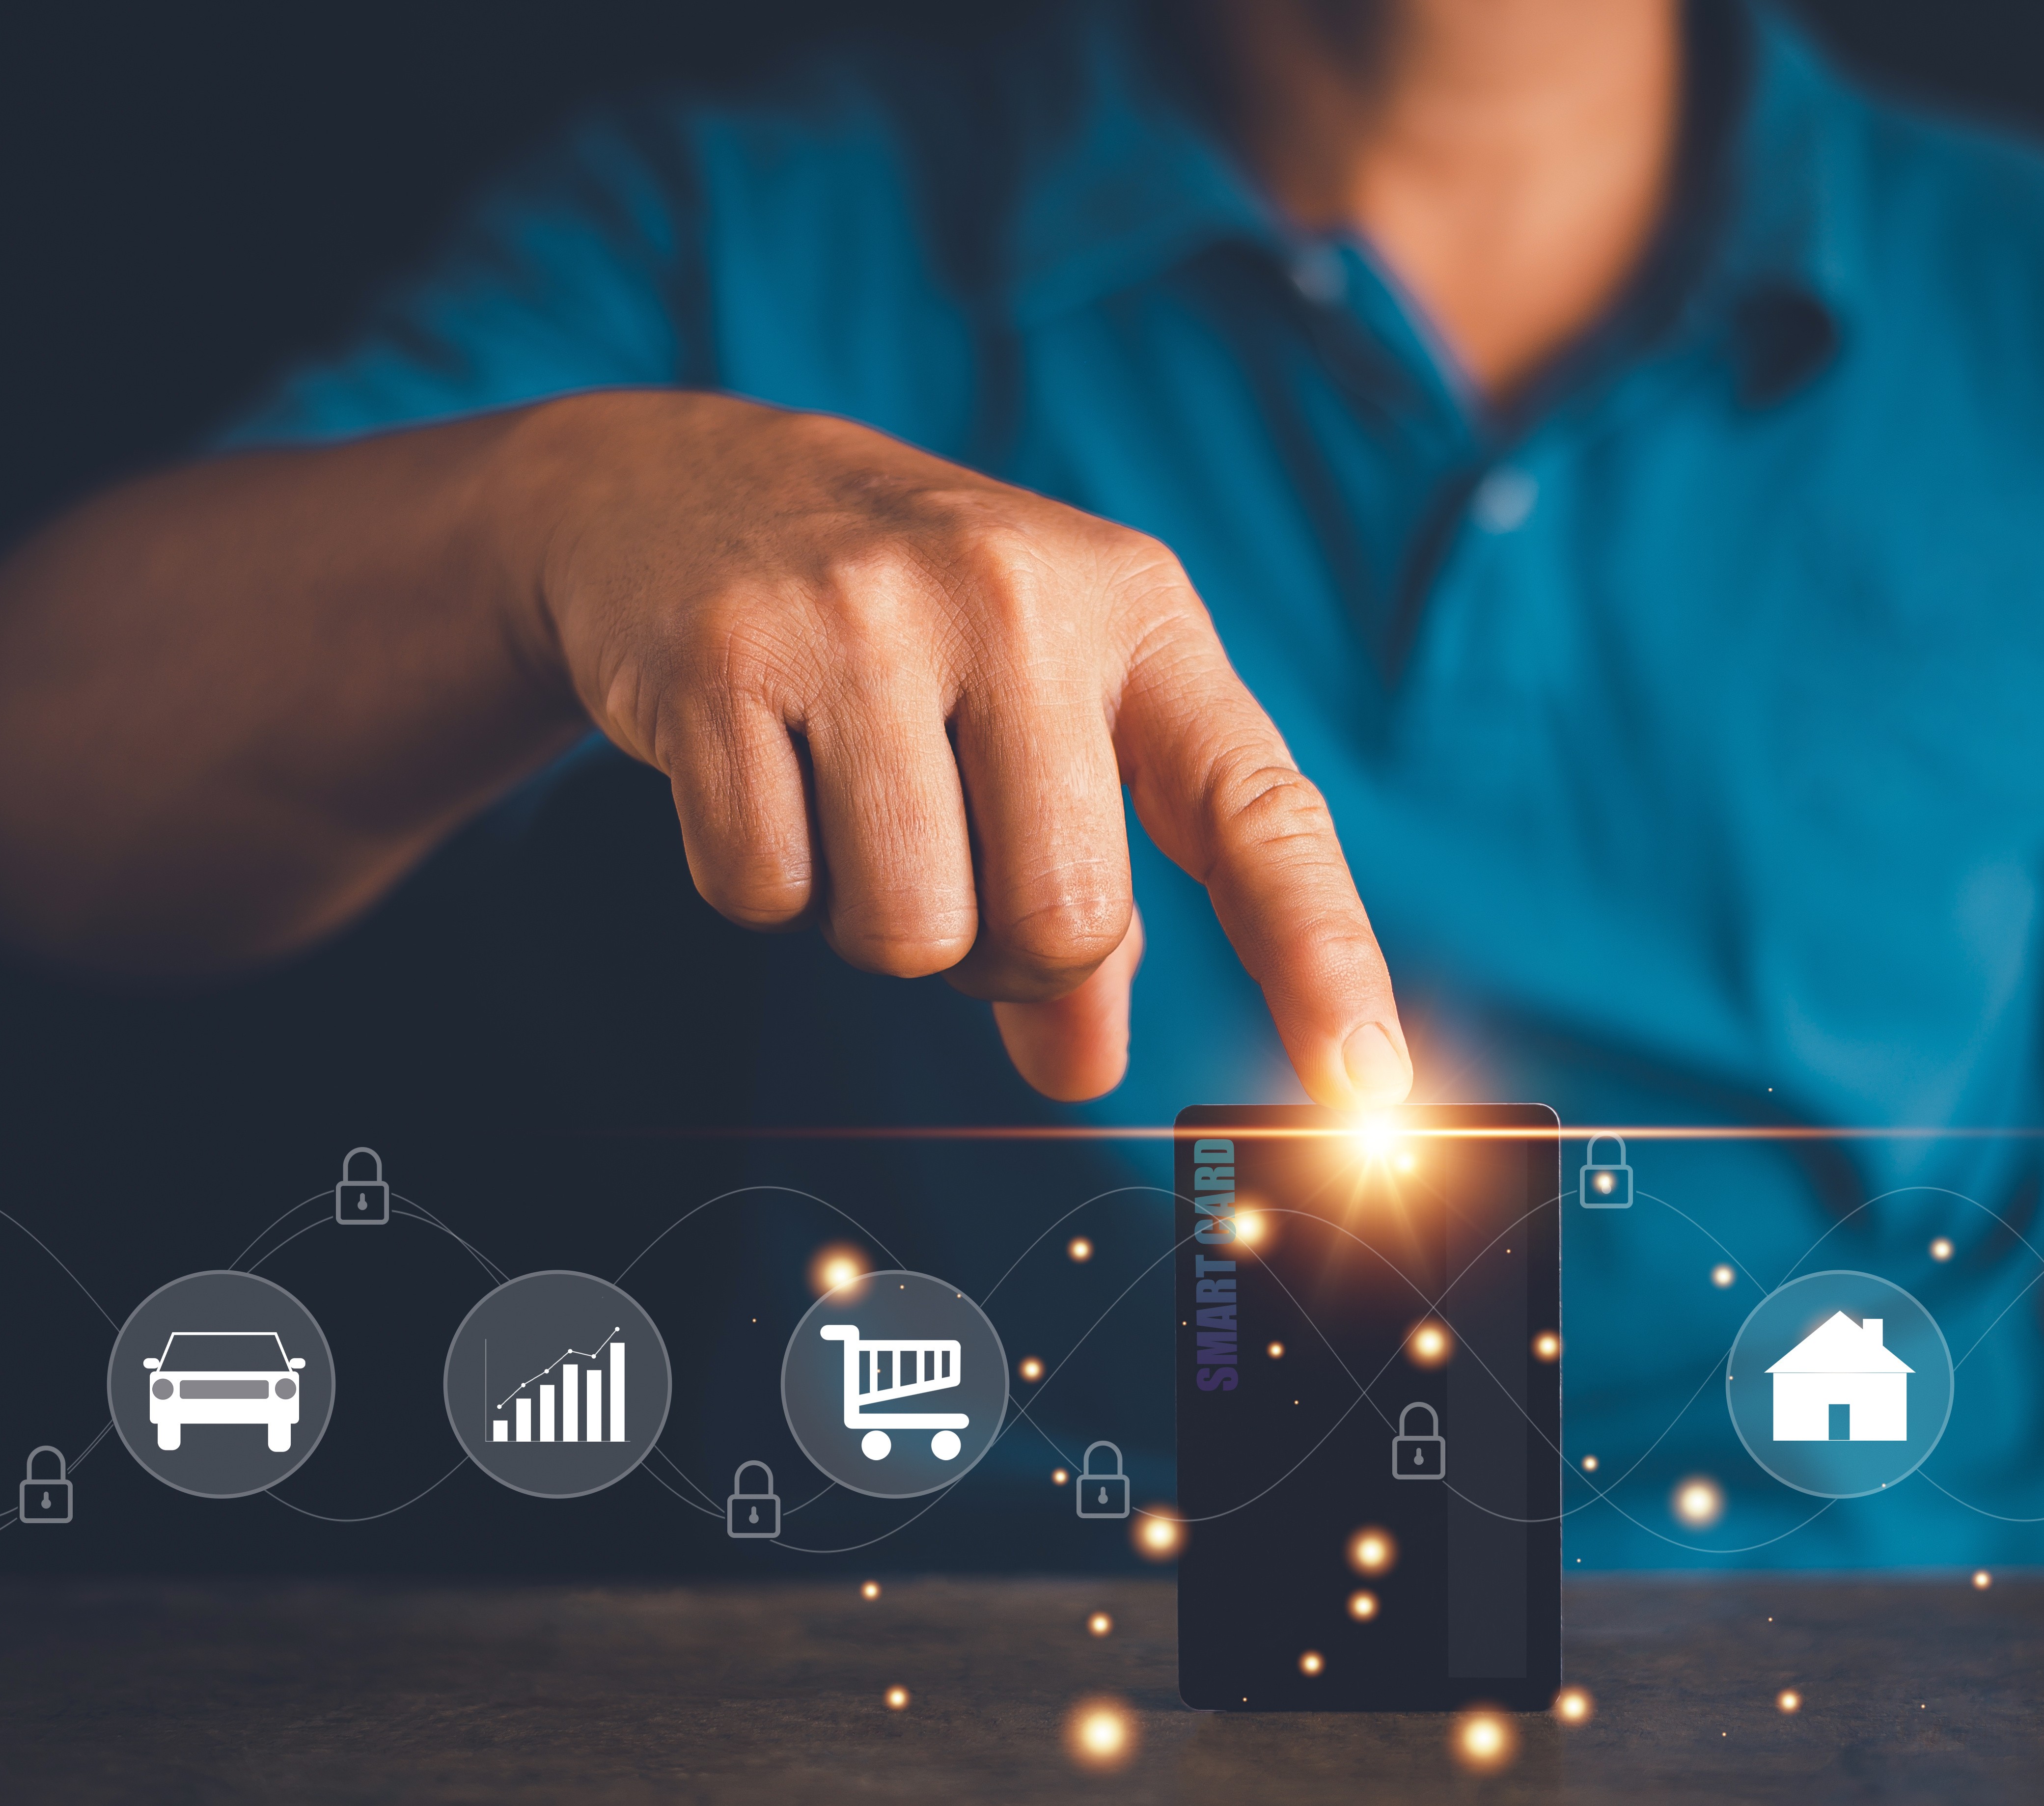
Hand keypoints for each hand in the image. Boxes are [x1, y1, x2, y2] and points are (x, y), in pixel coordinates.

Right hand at [499, 391, 1408, 1106]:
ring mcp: (864, 617)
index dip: (1321, 956)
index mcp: (1133, 608)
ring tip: (849, 798)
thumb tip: (1085, 1070)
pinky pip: (768, 895)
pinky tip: (758, 767)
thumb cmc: (905, 631)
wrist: (674, 484)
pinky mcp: (725, 661)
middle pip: (1067, 922)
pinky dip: (762, 877)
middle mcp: (1018, 596)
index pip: (1259, 810)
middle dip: (1003, 951)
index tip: (1369, 1084)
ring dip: (877, 922)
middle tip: (950, 852)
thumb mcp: (1039, 720)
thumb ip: (1097, 901)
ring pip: (914, 935)